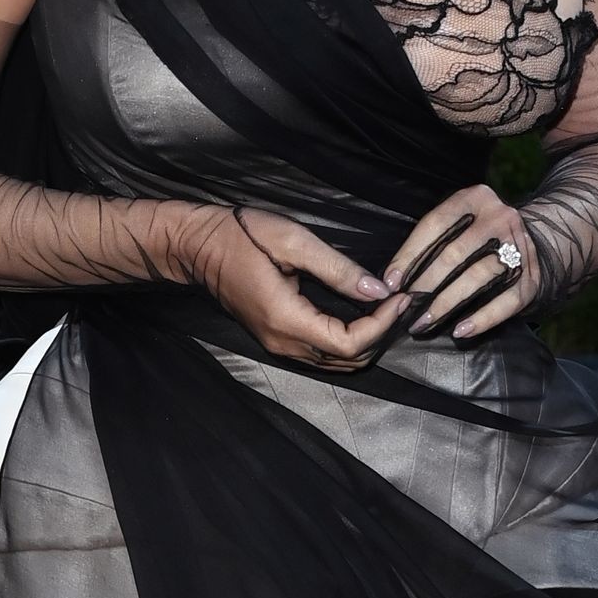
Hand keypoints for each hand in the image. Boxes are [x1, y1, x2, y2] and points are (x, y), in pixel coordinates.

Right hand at [169, 204, 411, 372]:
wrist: (196, 247)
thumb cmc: (241, 235)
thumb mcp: (292, 241)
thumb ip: (337, 269)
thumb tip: (378, 291)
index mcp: (286, 319)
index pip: (349, 343)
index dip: (382, 325)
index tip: (400, 296)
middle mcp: (283, 343)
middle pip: (347, 360)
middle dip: (381, 334)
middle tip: (401, 301)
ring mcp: (278, 345)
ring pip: (337, 362)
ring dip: (368, 340)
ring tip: (388, 307)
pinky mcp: (277, 339)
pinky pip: (323, 353)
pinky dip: (350, 341)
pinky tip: (363, 314)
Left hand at [381, 184, 540, 341]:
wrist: (534, 243)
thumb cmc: (481, 236)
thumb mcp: (460, 221)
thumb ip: (431, 239)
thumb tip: (393, 277)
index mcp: (476, 198)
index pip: (435, 224)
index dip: (410, 254)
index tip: (392, 281)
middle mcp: (500, 218)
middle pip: (455, 254)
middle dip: (425, 284)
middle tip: (405, 307)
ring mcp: (519, 247)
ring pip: (477, 278)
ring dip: (446, 304)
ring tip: (425, 322)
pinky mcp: (531, 278)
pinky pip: (504, 302)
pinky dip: (481, 319)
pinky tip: (460, 331)